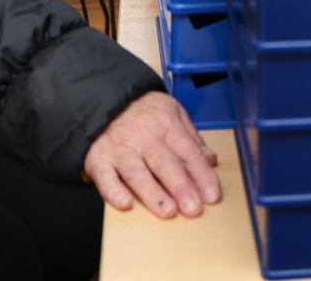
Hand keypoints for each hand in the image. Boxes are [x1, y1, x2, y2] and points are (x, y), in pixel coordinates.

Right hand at [83, 91, 220, 218]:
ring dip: (153, 193)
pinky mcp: (98, 159)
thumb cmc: (143, 111)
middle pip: (164, 163)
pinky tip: (125, 204)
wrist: (104, 99)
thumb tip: (210, 160)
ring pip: (137, 173)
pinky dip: (113, 191)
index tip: (212, 195)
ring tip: (168, 211)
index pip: (188, 151)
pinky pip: (105, 177)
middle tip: (193, 208)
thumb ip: (191, 138)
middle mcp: (143, 136)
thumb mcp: (172, 111)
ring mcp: (120, 148)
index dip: (202, 174)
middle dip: (181, 186)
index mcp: (166, 124)